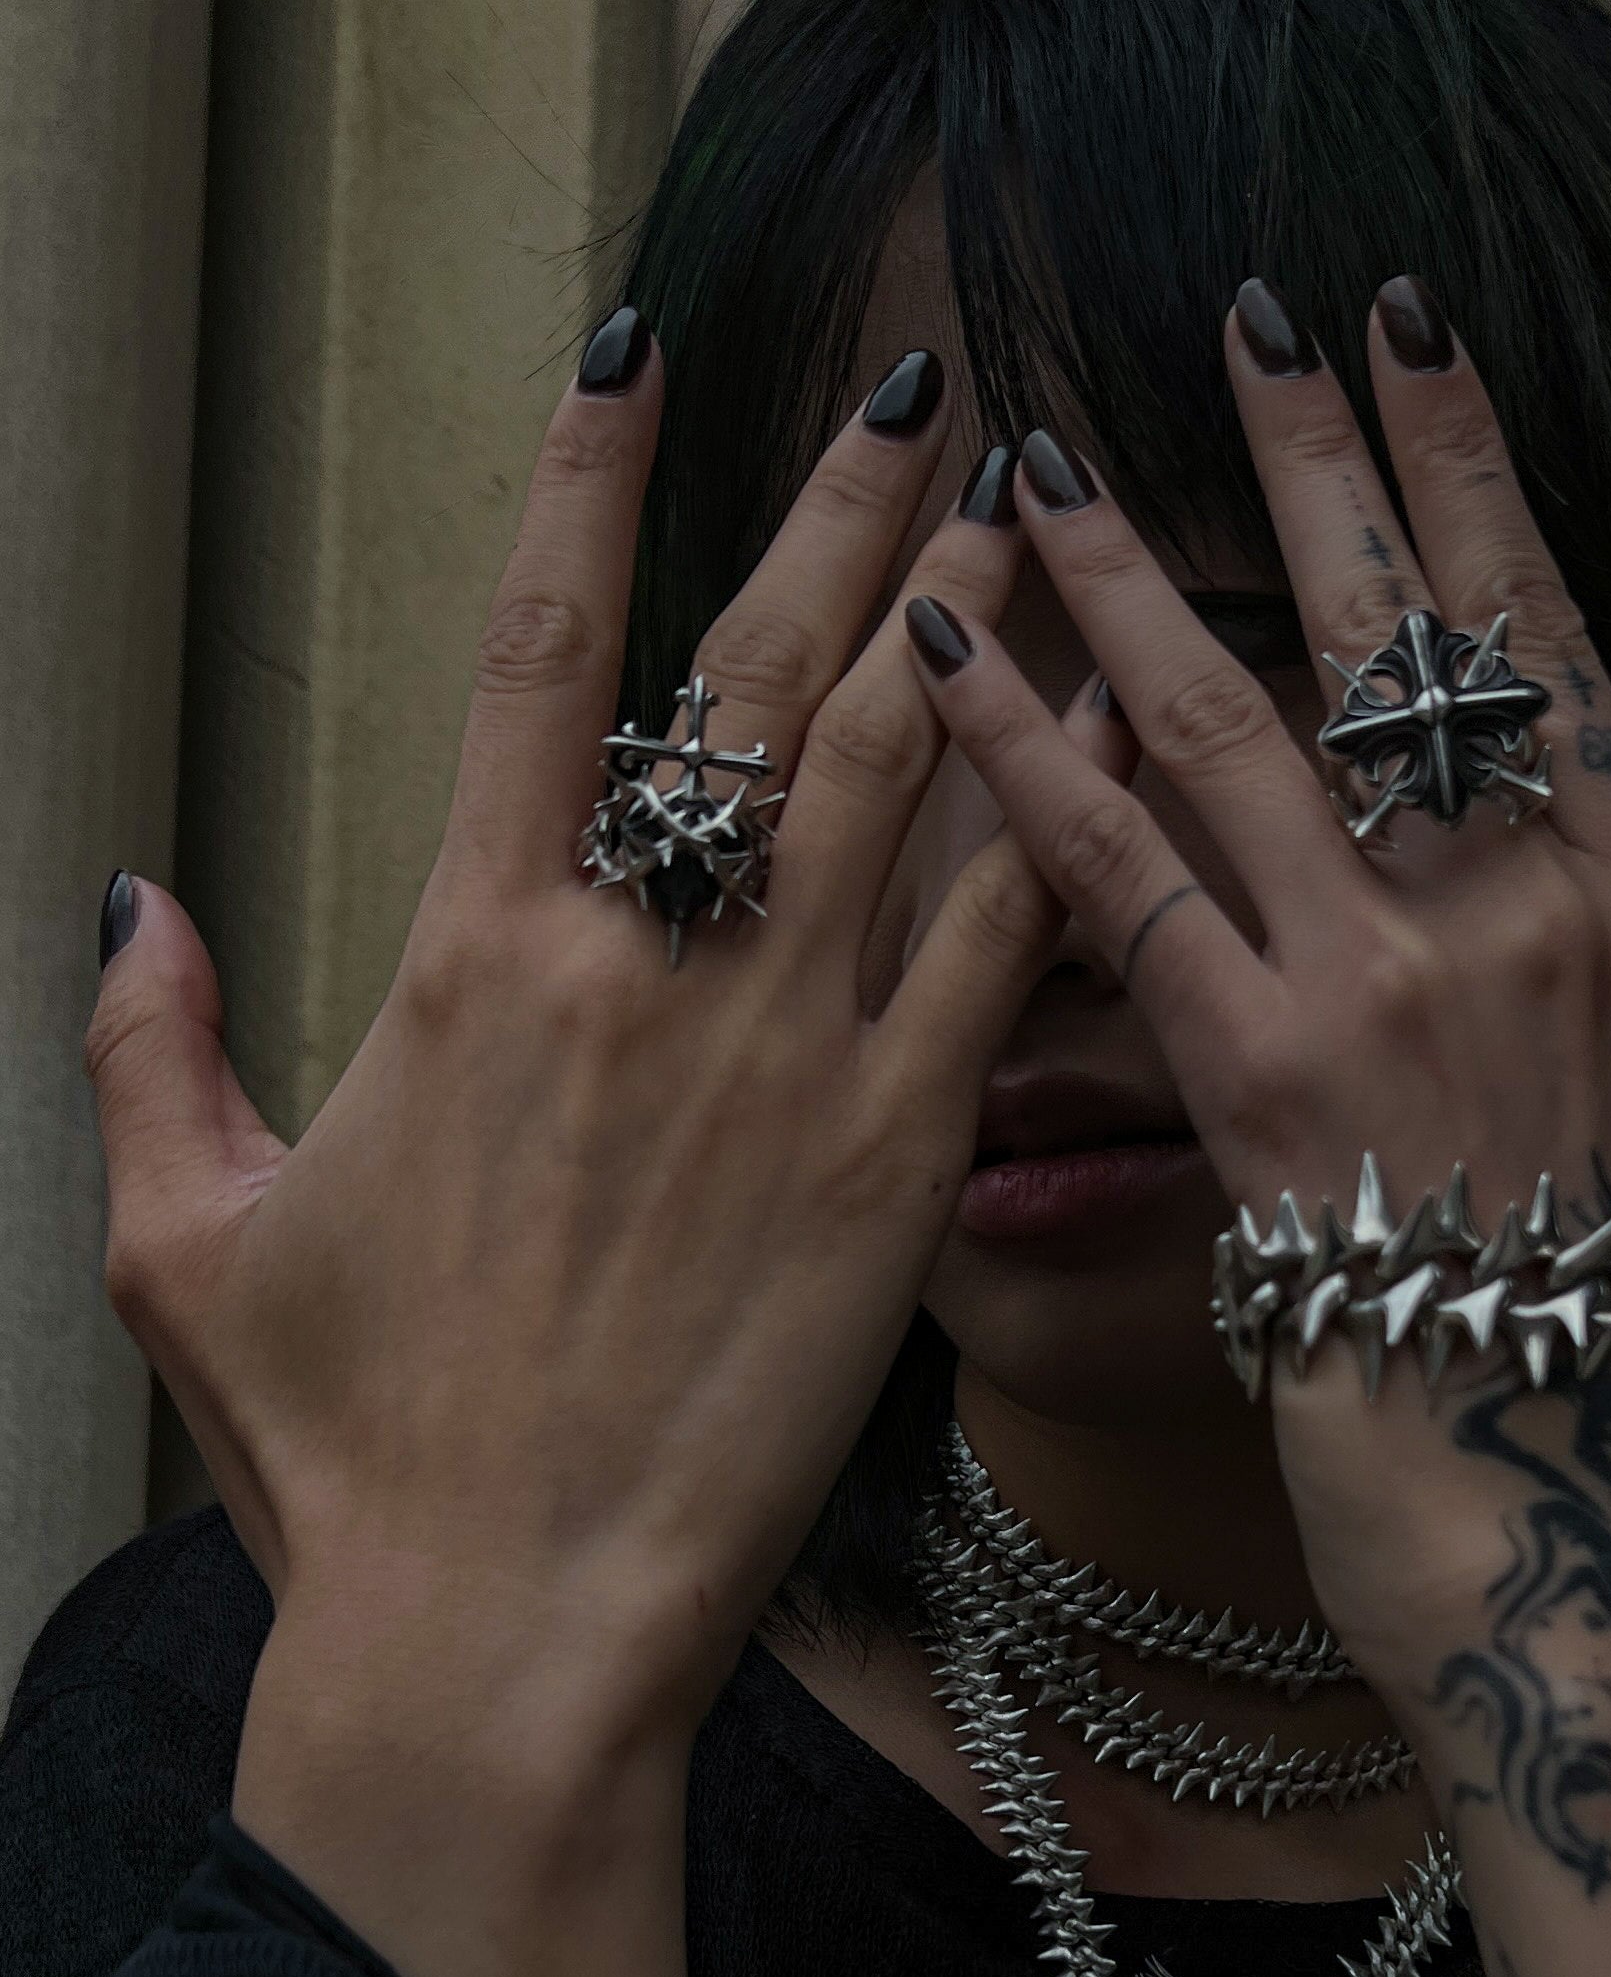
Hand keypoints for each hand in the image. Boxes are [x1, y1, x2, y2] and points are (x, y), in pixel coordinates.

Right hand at [87, 335, 1074, 1976]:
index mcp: (470, 952)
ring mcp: (785, 1054)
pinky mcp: (898, 1161)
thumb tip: (129, 897)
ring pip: (900, 773)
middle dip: (846, 507)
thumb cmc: (345, 1459)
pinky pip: (994, 947)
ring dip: (972, 624)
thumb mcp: (182, 1244)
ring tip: (1038, 503)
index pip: (538, 643)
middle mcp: (642, 964)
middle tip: (929, 390)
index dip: (595, 474)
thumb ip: (147, 1048)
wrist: (505, 1631)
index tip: (651, 345)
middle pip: (758, 671)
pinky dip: (1057, 825)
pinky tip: (1114, 731)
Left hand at [898, 292, 1610, 1684]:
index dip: (1474, 474)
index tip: (1413, 346)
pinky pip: (1119, 877)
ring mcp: (1398, 978)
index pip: (1551, 634)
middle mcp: (1537, 903)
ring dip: (1129, 571)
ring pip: (1238, 719)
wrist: (1575, 1528)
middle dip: (1319, 447)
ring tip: (1038, 456)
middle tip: (1240, 308)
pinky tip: (949, 657)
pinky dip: (1025, 753)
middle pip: (1407, 624)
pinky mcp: (1262, 1075)